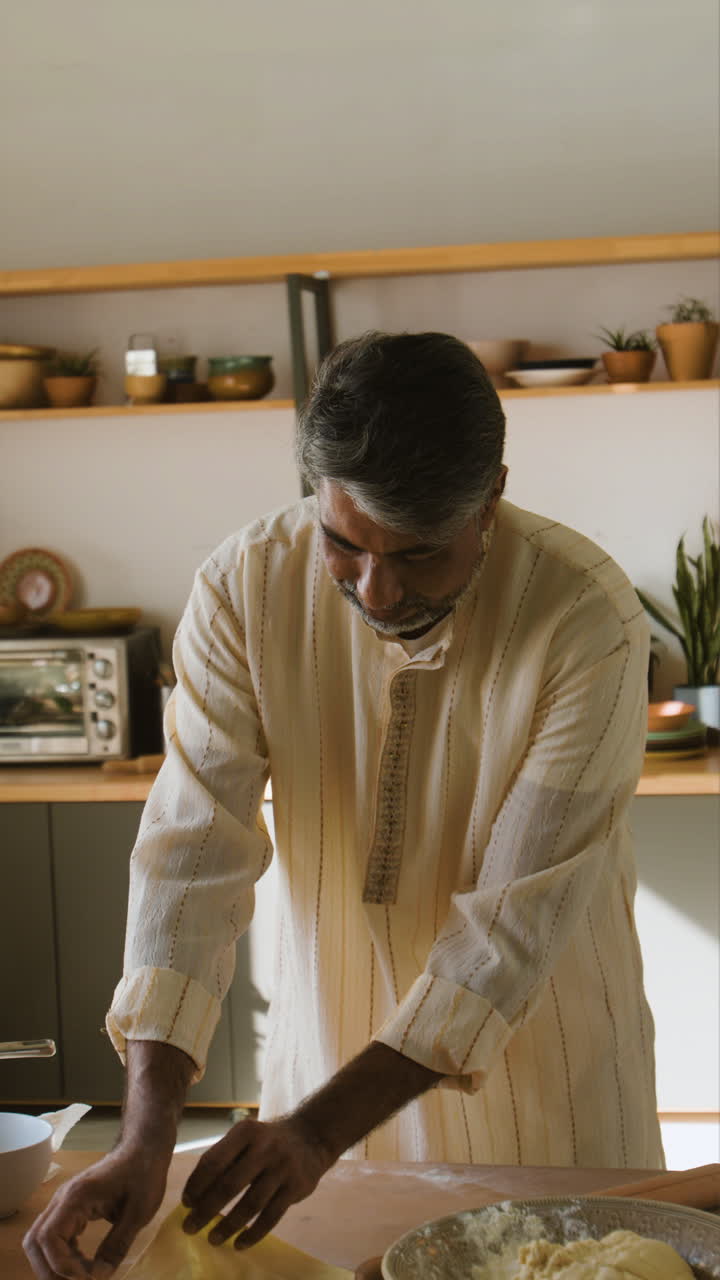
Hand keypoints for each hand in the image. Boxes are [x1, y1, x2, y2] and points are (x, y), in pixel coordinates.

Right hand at [23, 1143, 170, 1278]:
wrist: (144, 1148)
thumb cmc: (144, 1174)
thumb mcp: (139, 1213)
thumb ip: (117, 1246)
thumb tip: (99, 1276)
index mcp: (77, 1197)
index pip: (49, 1237)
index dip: (63, 1265)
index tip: (89, 1276)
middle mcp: (63, 1200)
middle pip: (35, 1241)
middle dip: (51, 1270)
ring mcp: (64, 1203)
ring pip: (40, 1240)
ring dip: (54, 1264)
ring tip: (82, 1276)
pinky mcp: (70, 1209)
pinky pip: (54, 1237)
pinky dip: (62, 1255)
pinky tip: (83, 1264)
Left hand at [181, 1115, 333, 1249]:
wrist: (311, 1136)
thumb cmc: (266, 1141)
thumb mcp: (246, 1136)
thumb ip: (223, 1158)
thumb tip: (193, 1195)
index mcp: (245, 1132)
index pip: (214, 1161)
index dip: (196, 1185)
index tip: (186, 1203)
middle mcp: (264, 1147)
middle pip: (229, 1184)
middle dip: (206, 1210)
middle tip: (190, 1227)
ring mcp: (282, 1167)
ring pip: (251, 1204)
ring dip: (228, 1226)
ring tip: (212, 1239)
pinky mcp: (296, 1187)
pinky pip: (271, 1216)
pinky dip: (253, 1234)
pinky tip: (239, 1244)